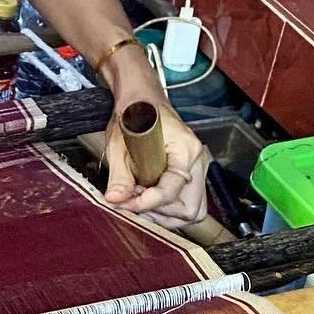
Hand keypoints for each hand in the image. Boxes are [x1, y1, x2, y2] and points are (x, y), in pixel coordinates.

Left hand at [98, 43, 208, 227]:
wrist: (141, 99)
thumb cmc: (133, 112)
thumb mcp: (119, 144)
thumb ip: (119, 176)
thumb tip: (116, 199)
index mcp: (185, 149)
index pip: (173, 190)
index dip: (149, 202)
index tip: (128, 204)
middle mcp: (197, 160)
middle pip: (188, 208)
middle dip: (158, 211)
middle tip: (132, 201)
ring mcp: (197, 168)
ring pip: (191, 210)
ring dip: (163, 214)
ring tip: (139, 199)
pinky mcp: (191, 174)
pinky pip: (187, 203)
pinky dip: (167, 209)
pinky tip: (148, 198)